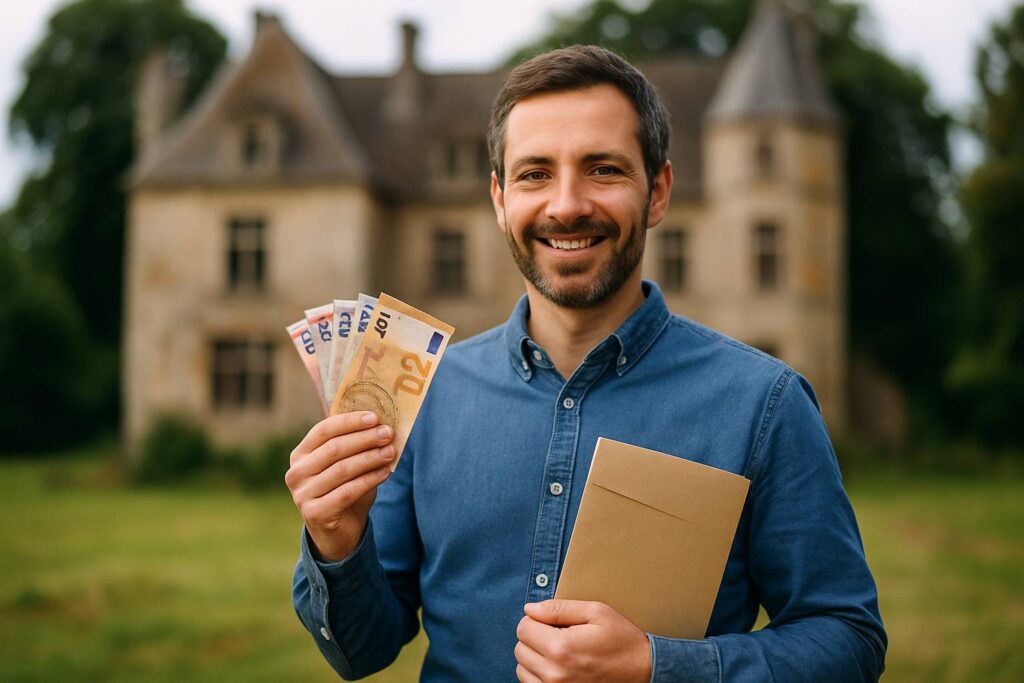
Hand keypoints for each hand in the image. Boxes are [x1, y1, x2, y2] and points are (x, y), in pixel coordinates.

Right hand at [285, 411, 395, 561]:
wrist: (337, 533)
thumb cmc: (344, 490)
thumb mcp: (348, 464)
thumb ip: (357, 446)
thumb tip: (382, 425)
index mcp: (300, 454)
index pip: (323, 430)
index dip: (349, 422)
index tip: (375, 417)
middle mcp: (296, 473)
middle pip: (334, 448)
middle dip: (364, 438)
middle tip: (388, 434)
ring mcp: (302, 494)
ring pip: (342, 469)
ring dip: (370, 458)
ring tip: (390, 452)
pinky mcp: (315, 513)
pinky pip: (347, 491)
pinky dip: (369, 479)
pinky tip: (386, 472)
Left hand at [515, 599, 651, 682]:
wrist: (643, 671)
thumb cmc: (621, 640)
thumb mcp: (596, 612)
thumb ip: (559, 608)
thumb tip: (529, 610)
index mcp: (562, 648)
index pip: (523, 628)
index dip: (536, 620)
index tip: (554, 623)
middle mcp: (555, 674)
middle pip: (520, 648)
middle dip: (535, 638)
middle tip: (559, 637)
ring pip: (522, 669)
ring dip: (535, 658)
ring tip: (560, 654)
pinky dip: (539, 675)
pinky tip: (559, 668)